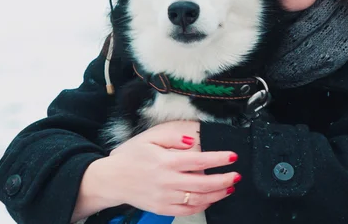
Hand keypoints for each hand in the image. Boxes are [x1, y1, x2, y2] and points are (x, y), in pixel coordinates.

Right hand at [78, 121, 239, 217]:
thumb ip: (173, 137)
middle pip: (203, 184)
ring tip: (229, 187)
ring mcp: (165, 197)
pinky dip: (202, 206)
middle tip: (236, 175)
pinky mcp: (162, 208)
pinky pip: (187, 211)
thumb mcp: (149, 138)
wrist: (111, 179)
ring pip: (198, 199)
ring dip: (217, 194)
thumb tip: (192, 140)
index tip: (232, 156)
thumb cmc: (131, 157)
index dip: (218, 159)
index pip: (199, 161)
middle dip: (224, 180)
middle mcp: (167, 181)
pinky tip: (211, 199)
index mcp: (166, 162)